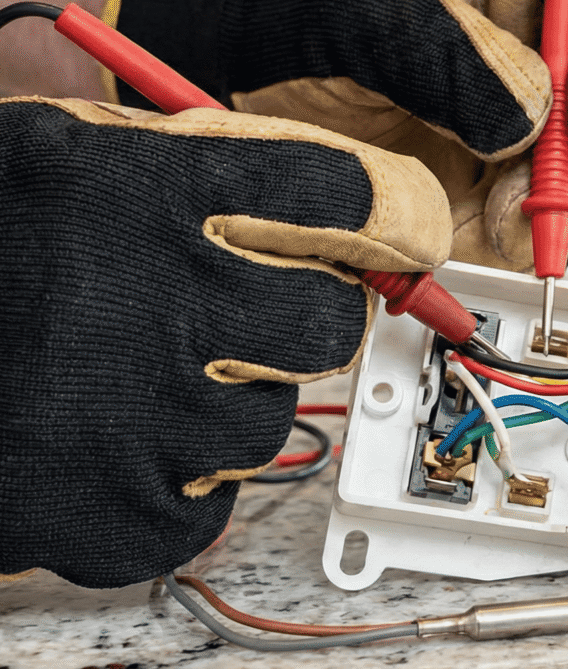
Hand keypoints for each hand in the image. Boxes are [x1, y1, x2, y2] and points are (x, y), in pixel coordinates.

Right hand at [0, 97, 449, 586]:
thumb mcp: (72, 154)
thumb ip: (204, 167)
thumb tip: (349, 203)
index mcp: (142, 186)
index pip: (340, 195)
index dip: (383, 212)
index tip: (394, 228)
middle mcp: (145, 296)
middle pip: (326, 317)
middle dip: (297, 314)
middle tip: (232, 310)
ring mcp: (122, 417)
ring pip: (268, 423)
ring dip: (223, 404)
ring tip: (132, 378)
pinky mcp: (93, 513)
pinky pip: (206, 510)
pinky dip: (173, 485)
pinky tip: (112, 442)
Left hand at [107, 0, 567, 270]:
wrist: (262, 74)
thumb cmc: (307, 9)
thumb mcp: (359, 4)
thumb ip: (443, 51)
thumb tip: (530, 120)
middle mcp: (555, 31)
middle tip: (530, 198)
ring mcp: (543, 111)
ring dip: (549, 209)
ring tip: (484, 218)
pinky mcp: (516, 177)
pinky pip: (546, 220)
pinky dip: (515, 241)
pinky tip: (468, 231)